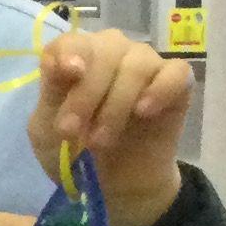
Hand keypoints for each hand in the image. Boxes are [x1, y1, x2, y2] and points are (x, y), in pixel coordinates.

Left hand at [30, 28, 190, 225]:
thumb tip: (58, 61)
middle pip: (105, 51)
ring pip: (136, 65)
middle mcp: (114, 52)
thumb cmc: (76, 151)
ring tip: (100, 141)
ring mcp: (147, 64)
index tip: (68, 73)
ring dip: (115, 104)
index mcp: (78, 58)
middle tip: (71, 132)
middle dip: (86, 93)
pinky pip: (177, 72)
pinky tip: (144, 112)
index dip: (69, 53)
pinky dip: (160, 89)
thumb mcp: (47, 130)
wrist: (112, 184)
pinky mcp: (178, 84)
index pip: (72, 41)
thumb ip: (51, 93)